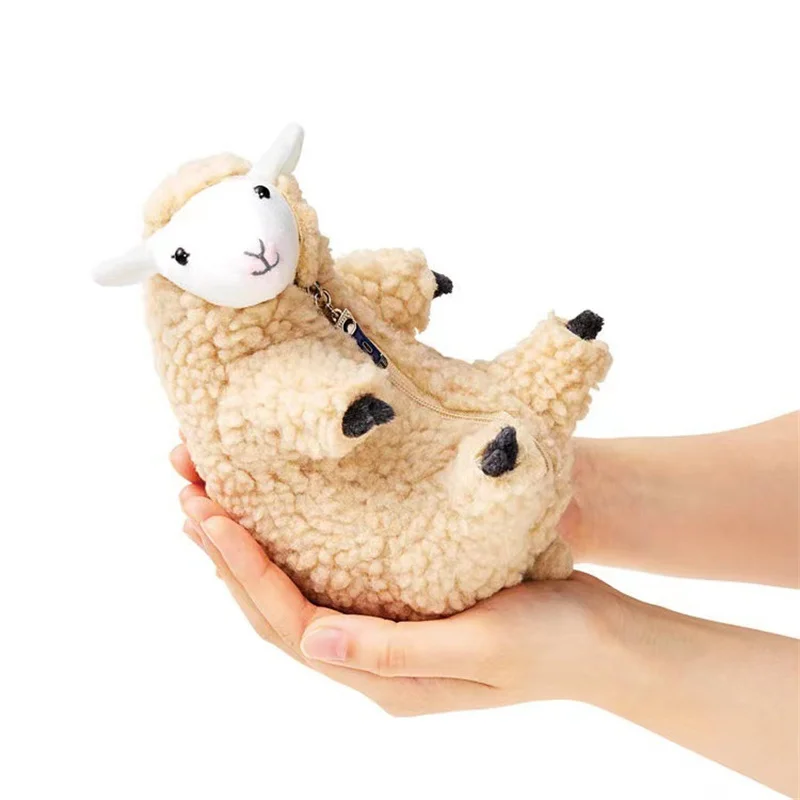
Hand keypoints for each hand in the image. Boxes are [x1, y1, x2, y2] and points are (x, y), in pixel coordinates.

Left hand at [170, 442, 627, 715]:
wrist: (604, 641)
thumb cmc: (555, 643)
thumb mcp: (481, 647)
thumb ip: (395, 649)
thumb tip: (309, 641)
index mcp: (384, 679)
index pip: (289, 623)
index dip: (242, 569)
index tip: (206, 512)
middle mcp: (372, 663)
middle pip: (277, 610)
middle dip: (226, 556)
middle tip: (188, 493)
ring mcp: (384, 638)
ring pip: (296, 594)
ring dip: (249, 552)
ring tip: (211, 503)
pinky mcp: (401, 610)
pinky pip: (328, 581)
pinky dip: (292, 549)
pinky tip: (278, 521)